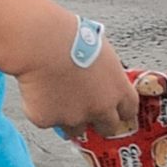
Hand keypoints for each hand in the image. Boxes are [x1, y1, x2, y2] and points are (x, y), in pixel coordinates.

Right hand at [14, 44, 137, 139]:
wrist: (43, 43)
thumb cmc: (71, 36)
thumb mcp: (101, 50)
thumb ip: (105, 70)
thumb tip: (100, 73)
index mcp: (117, 89)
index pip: (129, 110)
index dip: (121, 111)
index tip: (117, 110)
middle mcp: (100, 108)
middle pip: (107, 127)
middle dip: (99, 122)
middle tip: (87, 109)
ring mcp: (74, 117)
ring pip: (75, 129)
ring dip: (69, 117)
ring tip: (57, 95)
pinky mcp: (48, 120)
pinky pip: (45, 120)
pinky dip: (41, 110)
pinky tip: (37, 90)